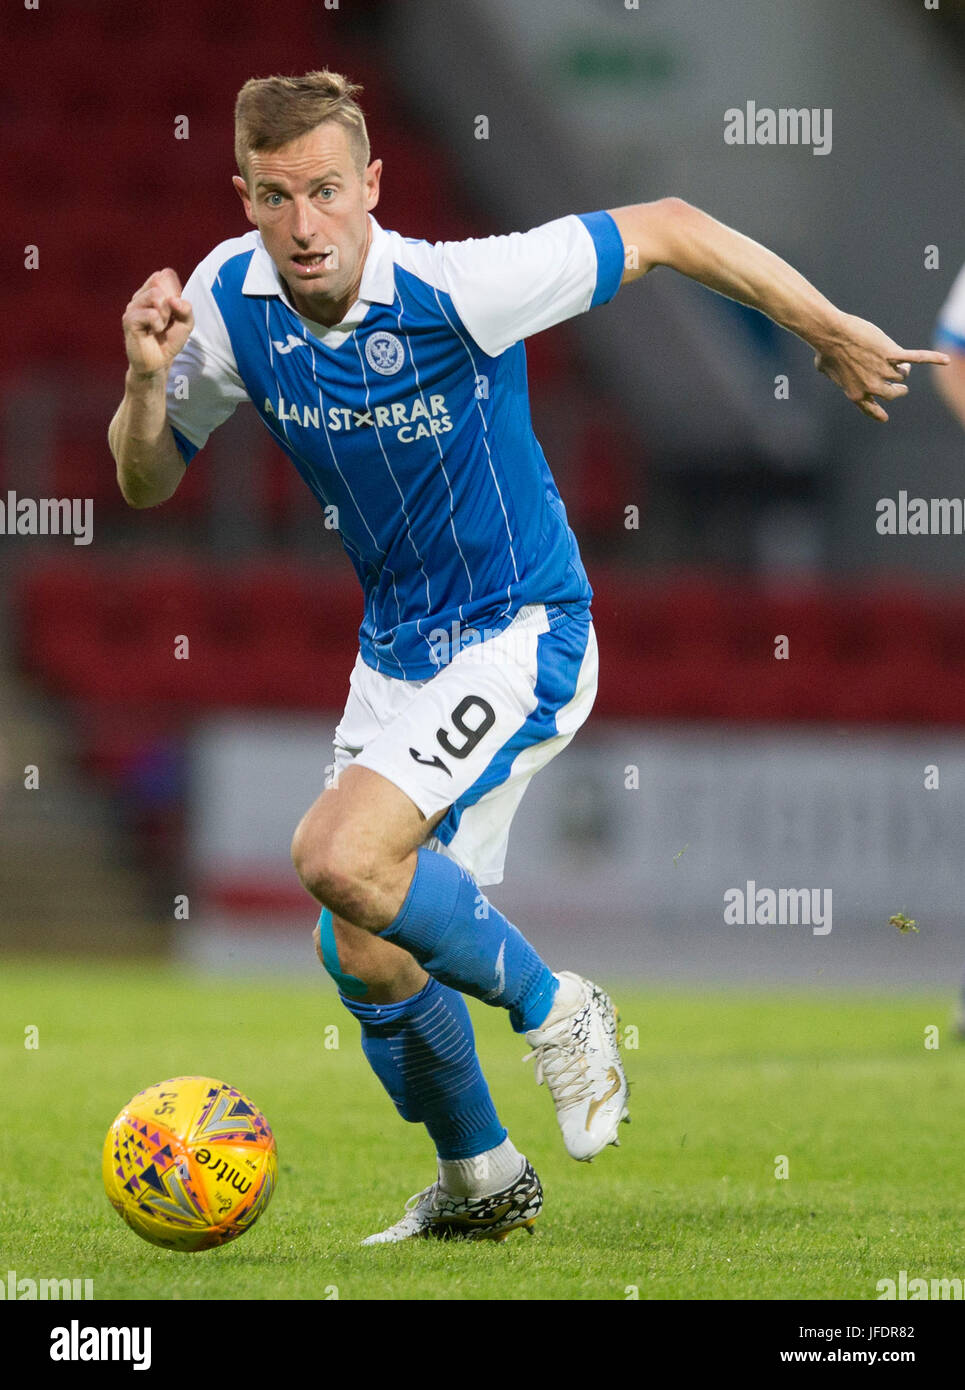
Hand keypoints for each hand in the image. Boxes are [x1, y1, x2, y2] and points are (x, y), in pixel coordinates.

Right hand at [122, 269, 193, 378]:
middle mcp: (141, 296)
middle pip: (161, 283)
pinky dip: (158, 324)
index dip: (175, 289)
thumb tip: (175, 300)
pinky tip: (153, 332)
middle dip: (171, 304)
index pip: (165, 274)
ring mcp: (133, 306)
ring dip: (165, 315)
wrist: (157, 362)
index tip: (174, 309)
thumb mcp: (185, 324)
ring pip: (156, 295)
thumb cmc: (168, 340)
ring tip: (160, 327)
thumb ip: (186, 309)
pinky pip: (151, 314)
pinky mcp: (129, 319)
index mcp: (152, 292)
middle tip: (167, 321)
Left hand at [813, 312, 949, 421]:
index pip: (871, 409)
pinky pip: (916, 358)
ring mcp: (883, 371)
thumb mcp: (824, 368)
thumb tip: (823, 367)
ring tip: (897, 360)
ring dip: (902, 368)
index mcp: (856, 393)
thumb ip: (830, 373)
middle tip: (898, 380)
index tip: (884, 417)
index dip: (878, 413)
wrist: (832, 335)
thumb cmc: (825, 349)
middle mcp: (872, 386)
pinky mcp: (892, 355)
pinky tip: (944, 360)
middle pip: (894, 393)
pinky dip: (932, 359)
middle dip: (898, 387)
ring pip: (903, 375)